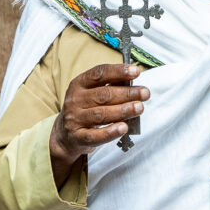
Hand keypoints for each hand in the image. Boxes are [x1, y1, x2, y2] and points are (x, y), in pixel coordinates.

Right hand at [49, 63, 148, 185]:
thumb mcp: (92, 93)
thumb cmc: (85, 110)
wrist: (65, 135)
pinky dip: (110, 132)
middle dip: (127, 93)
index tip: (135, 71)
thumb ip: (111, 86)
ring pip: (101, 114)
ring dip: (123, 110)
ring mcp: (75, 119)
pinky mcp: (78, 138)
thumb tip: (133, 79)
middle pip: (103, 95)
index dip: (118, 71)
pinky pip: (95, 136)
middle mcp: (75, 100)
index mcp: (79, 84)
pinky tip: (123, 127)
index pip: (99, 74)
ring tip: (139, 108)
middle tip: (145, 93)